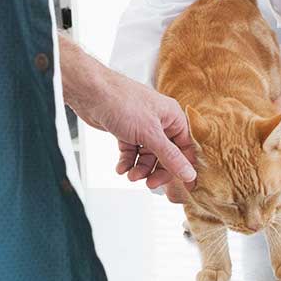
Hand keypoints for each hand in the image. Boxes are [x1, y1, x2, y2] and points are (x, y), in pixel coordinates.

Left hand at [57, 39, 196, 191]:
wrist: (90, 93)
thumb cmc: (122, 102)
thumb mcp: (150, 134)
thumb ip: (170, 156)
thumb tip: (189, 174)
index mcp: (173, 117)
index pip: (186, 147)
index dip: (186, 167)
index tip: (186, 187)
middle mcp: (160, 121)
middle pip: (166, 155)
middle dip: (157, 170)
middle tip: (149, 183)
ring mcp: (143, 126)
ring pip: (147, 155)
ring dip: (140, 168)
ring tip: (130, 175)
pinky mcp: (127, 130)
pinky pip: (132, 151)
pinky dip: (127, 161)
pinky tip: (121, 168)